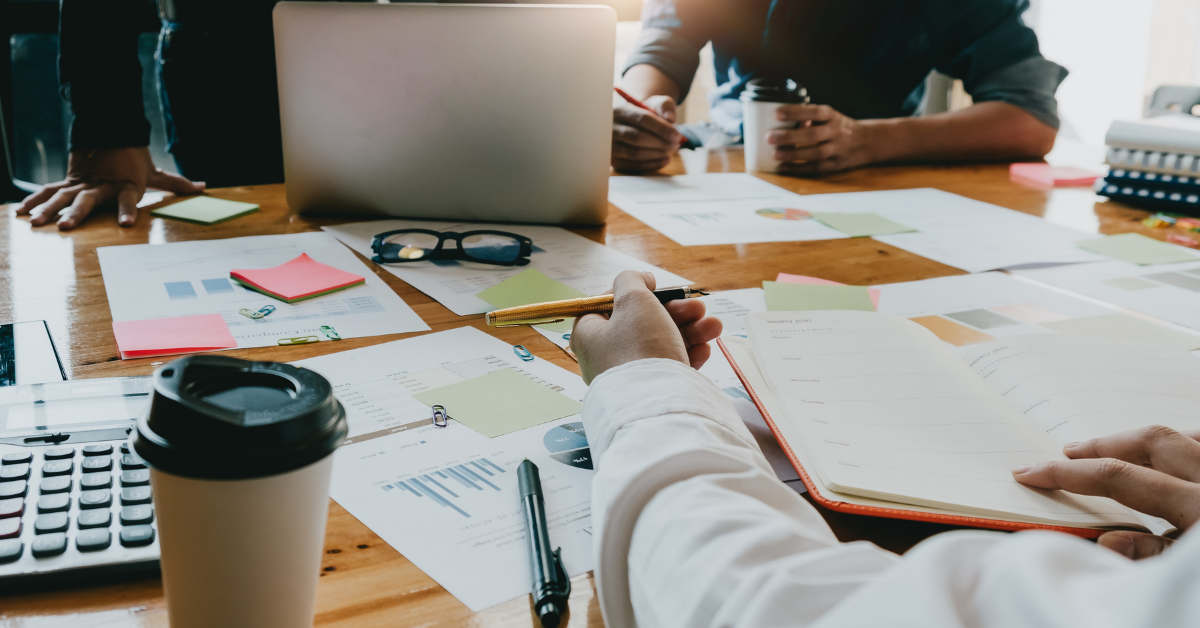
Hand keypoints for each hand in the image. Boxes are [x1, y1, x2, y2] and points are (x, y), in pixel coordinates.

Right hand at [13, 147, 203, 229]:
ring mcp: (82, 183)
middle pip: (87, 201)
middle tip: (66, 227)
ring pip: (63, 197)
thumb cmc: (134, 158)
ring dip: (49, 210)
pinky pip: (49, 191)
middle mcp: (101, 186)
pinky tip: (22, 213)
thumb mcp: (155, 172)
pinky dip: (35, 201)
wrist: (110, 132)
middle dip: (76, 213)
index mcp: (125, 185)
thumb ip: (176, 184)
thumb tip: (203, 187)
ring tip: (38, 224)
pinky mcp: (69, 181)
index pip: (128, 200)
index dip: (128, 212)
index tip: (126, 225)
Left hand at [570, 271, 721, 383]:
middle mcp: (604, 356)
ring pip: (661, 342)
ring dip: (691, 330)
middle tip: (698, 308)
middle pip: (642, 322)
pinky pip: (669, 365)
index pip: (607, 304)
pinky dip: (688, 353)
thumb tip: (640, 280)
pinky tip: (706, 348)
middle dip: (676, 312)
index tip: (656, 288)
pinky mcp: (650, 391)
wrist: (659, 404)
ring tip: (713, 326)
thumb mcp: (633, 299)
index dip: (635, 292)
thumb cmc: (640, 346)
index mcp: (589, 334)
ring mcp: (628, 375)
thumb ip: (632, 280)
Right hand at [612, 96, 682, 172]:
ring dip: (657, 154)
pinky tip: (665, 160)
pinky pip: (634, 166)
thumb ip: (665, 106)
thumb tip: (670, 119)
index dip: (662, 129)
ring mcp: (610, 146)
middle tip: (675, 145)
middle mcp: (610, 128)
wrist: (631, 125)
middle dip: (661, 143)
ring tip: (671, 151)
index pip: (642, 119)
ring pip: (635, 154)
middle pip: (637, 138)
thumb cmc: (645, 114)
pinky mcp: (614, 161)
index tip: (677, 135)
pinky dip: (652, 165)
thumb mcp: (656, 104)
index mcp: (620, 110)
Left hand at [767, 104, 874, 175]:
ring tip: (775, 154)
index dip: (796, 112)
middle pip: (813, 135)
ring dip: (793, 154)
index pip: (814, 112)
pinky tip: (784, 167)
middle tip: (769, 137)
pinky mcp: (836, 164)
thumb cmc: (839, 126)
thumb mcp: (829, 116)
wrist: (867, 141)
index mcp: (833, 116)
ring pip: (815, 153)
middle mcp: (837, 132)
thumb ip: (810, 118)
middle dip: (789, 137)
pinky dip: (799, 168)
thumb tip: (783, 121)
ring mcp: (838, 149)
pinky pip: (816, 168)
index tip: (777, 114)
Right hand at [1013, 425, 1199, 558]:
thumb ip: (1154, 557)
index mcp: (1198, 505)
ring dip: (1141, 440)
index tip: (1030, 472)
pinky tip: (1171, 453)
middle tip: (1068, 452)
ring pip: (1184, 436)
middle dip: (1102, 444)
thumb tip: (1107, 541)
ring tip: (1113, 446)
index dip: (1067, 473)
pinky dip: (1184, 443)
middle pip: (1150, 441)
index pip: (1117, 476)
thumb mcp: (1191, 578)